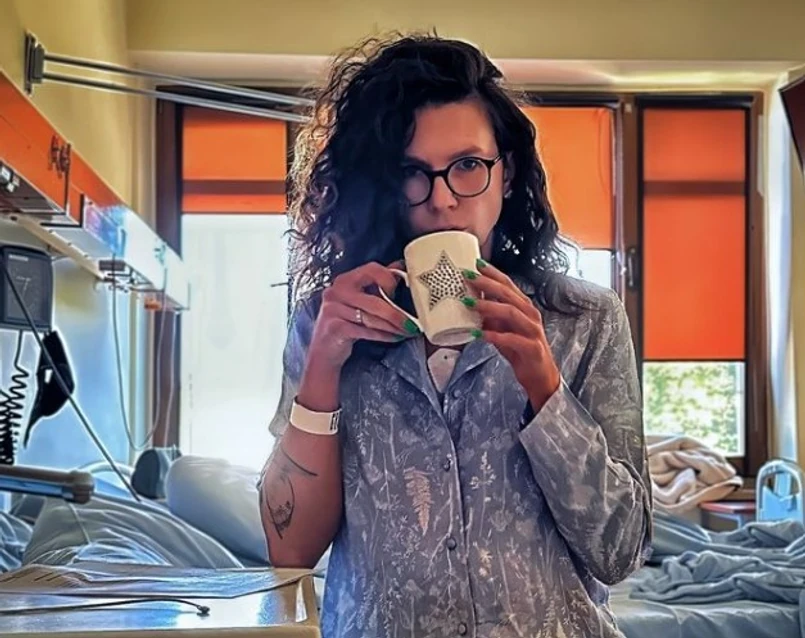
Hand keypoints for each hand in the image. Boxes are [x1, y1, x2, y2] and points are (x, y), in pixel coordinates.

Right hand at [306, 261, 418, 371]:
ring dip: (393, 327)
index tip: (400, 292)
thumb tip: (401, 265)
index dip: (389, 280)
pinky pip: (366, 331)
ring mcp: (333, 310)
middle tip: (413, 323)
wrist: (323, 350)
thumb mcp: (358, 300)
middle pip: (374, 301)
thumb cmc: (345, 322)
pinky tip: (394, 338)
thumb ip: (377, 283)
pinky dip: (383, 336)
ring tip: (407, 331)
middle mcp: (336, 291)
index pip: (372, 269)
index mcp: (344, 280)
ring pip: (372, 319)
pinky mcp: (335, 328)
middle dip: (396, 314)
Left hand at [463, 260, 560, 411]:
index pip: (508, 285)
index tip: (476, 264)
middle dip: (487, 284)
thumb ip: (490, 317)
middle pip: (508, 294)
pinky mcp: (532, 348)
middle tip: (468, 277)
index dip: (493, 273)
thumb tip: (471, 302)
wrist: (540, 376)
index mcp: (524, 307)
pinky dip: (496, 336)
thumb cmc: (520, 350)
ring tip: (471, 303)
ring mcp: (533, 331)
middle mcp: (530, 315)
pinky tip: (481, 335)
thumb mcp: (502, 329)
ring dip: (489, 306)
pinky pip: (512, 339)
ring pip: (511, 312)